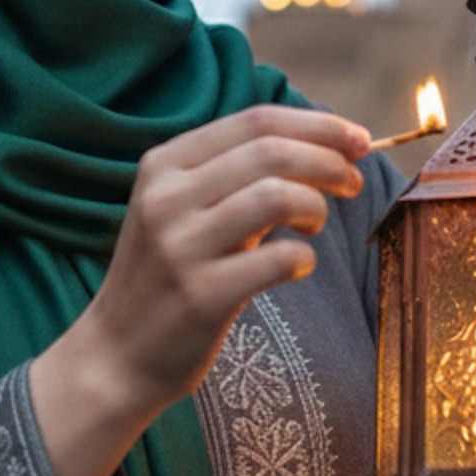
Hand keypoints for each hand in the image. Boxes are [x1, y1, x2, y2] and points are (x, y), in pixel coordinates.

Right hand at [30, 104, 368, 475]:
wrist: (117, 354)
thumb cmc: (167, 276)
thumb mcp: (182, 211)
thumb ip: (236, 176)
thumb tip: (324, 146)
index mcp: (164, 165)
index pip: (255, 121)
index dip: (318, 125)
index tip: (358, 140)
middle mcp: (167, 198)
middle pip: (271, 151)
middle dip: (329, 160)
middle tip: (353, 182)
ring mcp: (181, 247)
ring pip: (277, 195)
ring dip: (317, 206)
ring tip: (315, 227)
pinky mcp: (202, 296)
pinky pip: (279, 259)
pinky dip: (305, 257)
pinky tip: (298, 267)